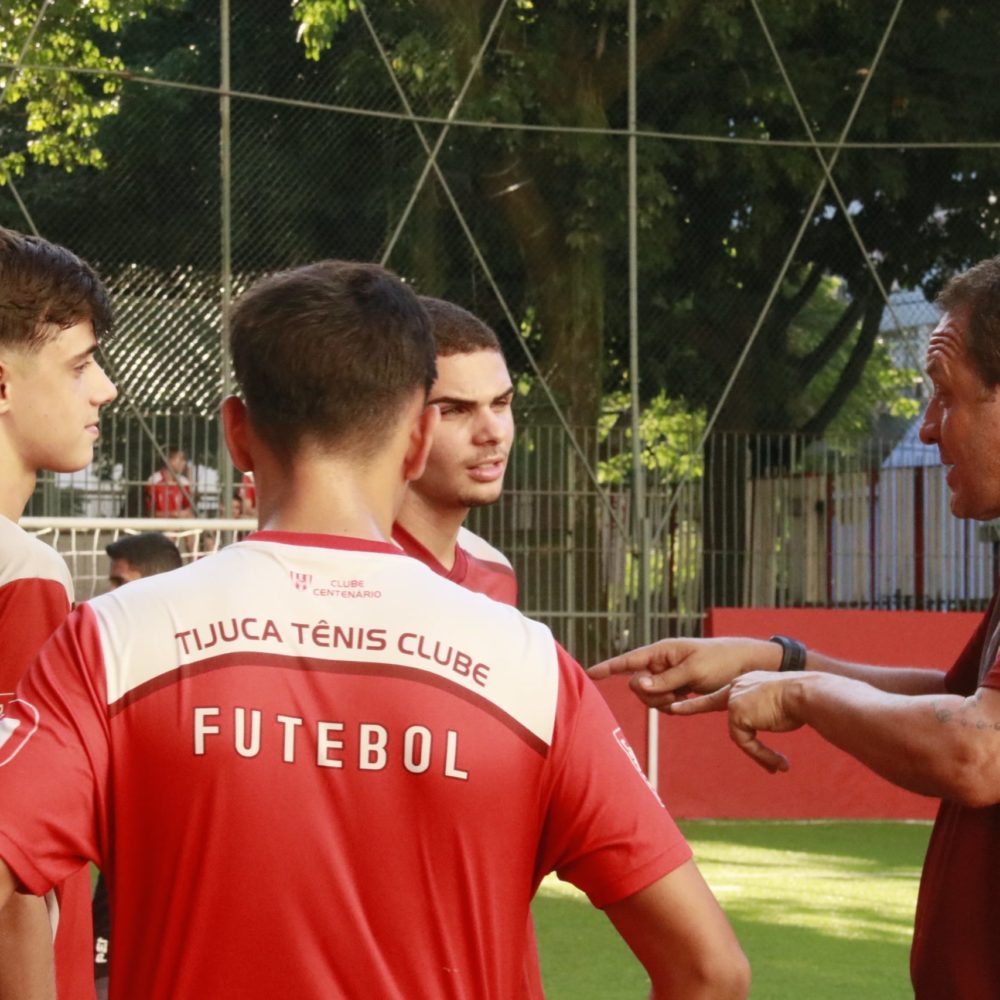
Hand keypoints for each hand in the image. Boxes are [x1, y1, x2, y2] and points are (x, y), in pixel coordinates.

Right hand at [587, 637, 780, 710]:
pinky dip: (672, 706)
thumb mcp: (693, 671)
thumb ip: (664, 681)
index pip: (628, 661)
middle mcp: (661, 663)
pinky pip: (663, 703)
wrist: (747, 666)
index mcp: (661, 651)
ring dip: (663, 702)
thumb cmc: (721, 662)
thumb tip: (636, 686)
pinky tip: (688, 701)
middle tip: (676, 693)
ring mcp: (668, 676)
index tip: (589, 672)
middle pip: (638, 685)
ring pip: (650, 697)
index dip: (608, 667)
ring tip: (685, 695)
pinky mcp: (677, 688)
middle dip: (652, 694)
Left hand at [672, 671, 807, 772]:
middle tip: (672, 708)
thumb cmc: (799, 701)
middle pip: (715, 705)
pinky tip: (779, 761)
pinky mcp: (736, 713)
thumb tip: (756, 728)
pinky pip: (746, 742)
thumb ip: (761, 715)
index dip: (697, 702)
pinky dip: (762, 754)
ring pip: (740, 735)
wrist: (804, 694)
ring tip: (779, 764)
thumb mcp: (778, 706)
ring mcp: (734, 699)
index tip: (677, 705)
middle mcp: (736, 687)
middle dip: (690, 707)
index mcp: (744, 683)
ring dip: (760, 753)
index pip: (718, 695)